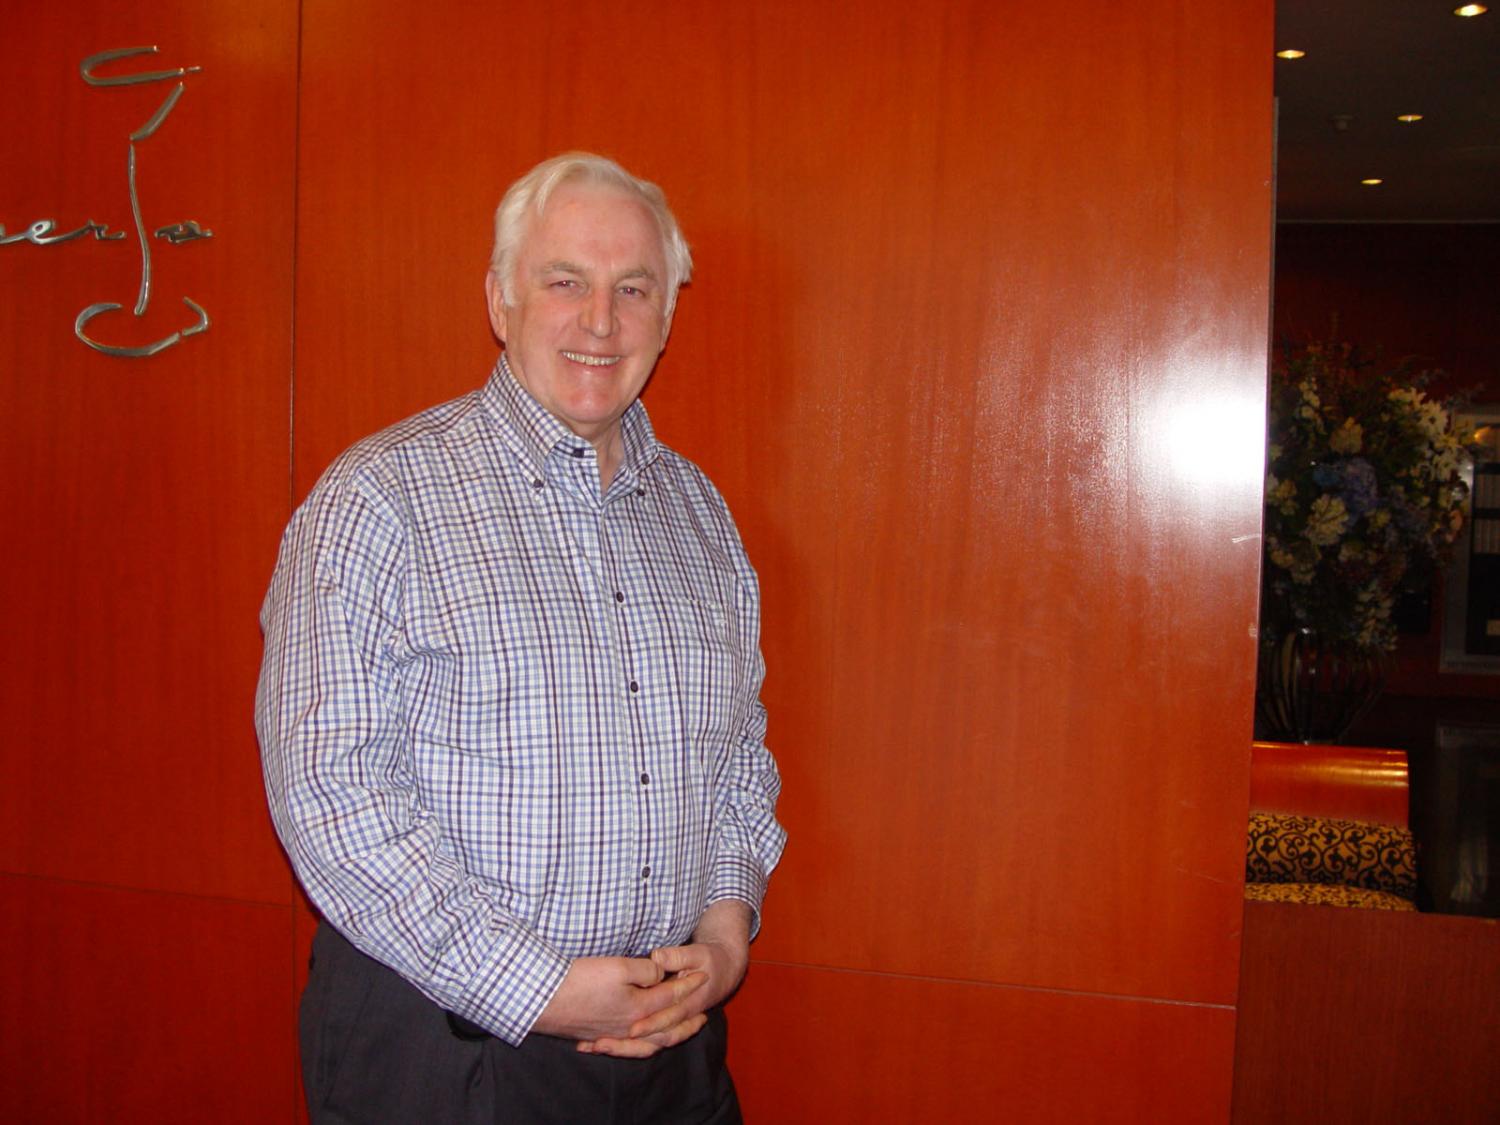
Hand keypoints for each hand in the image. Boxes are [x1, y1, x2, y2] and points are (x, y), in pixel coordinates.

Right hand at [531, 956, 707, 1057]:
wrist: (543, 998)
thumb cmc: (581, 980)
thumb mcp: (619, 966)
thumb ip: (646, 971)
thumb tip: (660, 975)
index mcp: (638, 1009)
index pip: (671, 997)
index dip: (689, 984)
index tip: (703, 975)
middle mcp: (629, 1028)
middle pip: (666, 1027)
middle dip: (687, 1020)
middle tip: (704, 1017)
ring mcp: (612, 1036)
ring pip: (649, 1043)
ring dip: (668, 1037)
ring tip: (680, 1032)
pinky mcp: (596, 1037)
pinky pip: (628, 1049)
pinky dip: (642, 1048)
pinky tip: (642, 1043)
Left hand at [579, 901, 751, 1058]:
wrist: (723, 971)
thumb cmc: (710, 961)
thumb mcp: (698, 954)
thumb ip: (677, 957)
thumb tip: (657, 958)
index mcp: (689, 1004)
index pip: (667, 1018)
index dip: (649, 1024)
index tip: (630, 1028)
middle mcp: (679, 1019)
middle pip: (652, 1039)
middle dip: (627, 1044)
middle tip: (601, 1043)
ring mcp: (671, 1023)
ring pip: (647, 1045)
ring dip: (622, 1047)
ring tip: (595, 1046)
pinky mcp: (663, 1021)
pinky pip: (645, 1041)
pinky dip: (624, 1044)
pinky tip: (600, 1042)